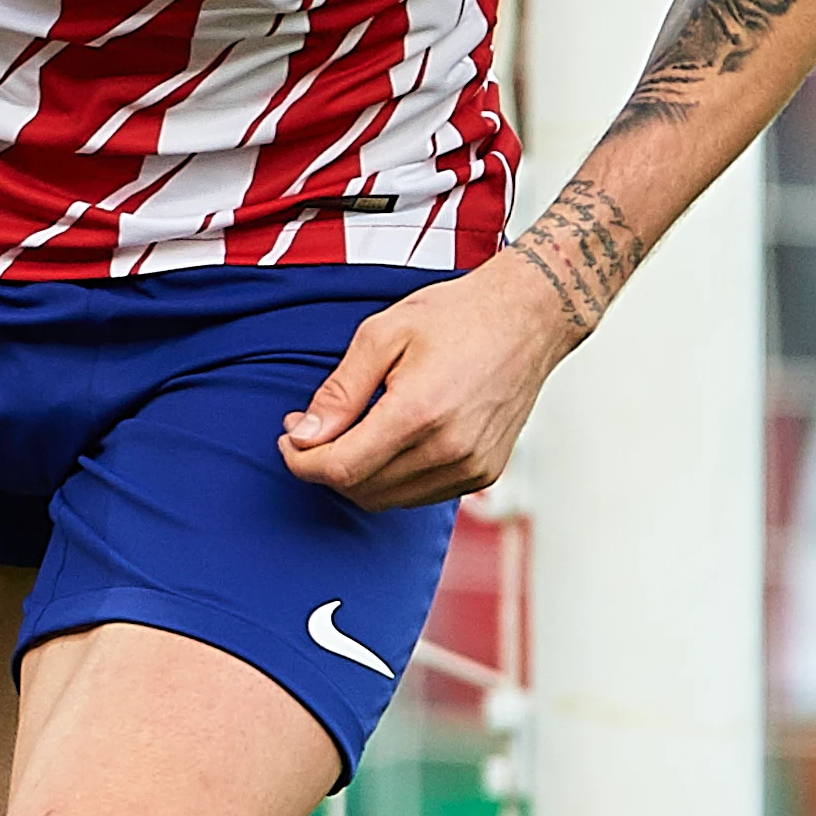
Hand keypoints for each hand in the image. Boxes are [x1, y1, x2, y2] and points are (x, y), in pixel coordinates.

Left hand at [278, 254, 580, 511]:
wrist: (528, 317)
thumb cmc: (457, 316)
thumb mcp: (382, 335)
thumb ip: (339, 391)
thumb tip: (303, 434)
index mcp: (419, 412)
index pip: (342, 469)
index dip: (302, 461)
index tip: (288, 439)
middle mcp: (449, 449)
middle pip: (361, 489)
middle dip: (323, 466)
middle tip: (308, 429)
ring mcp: (472, 467)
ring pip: (389, 499)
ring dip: (357, 476)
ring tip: (347, 432)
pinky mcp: (484, 473)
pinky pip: (421, 494)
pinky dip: (392, 478)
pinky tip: (387, 441)